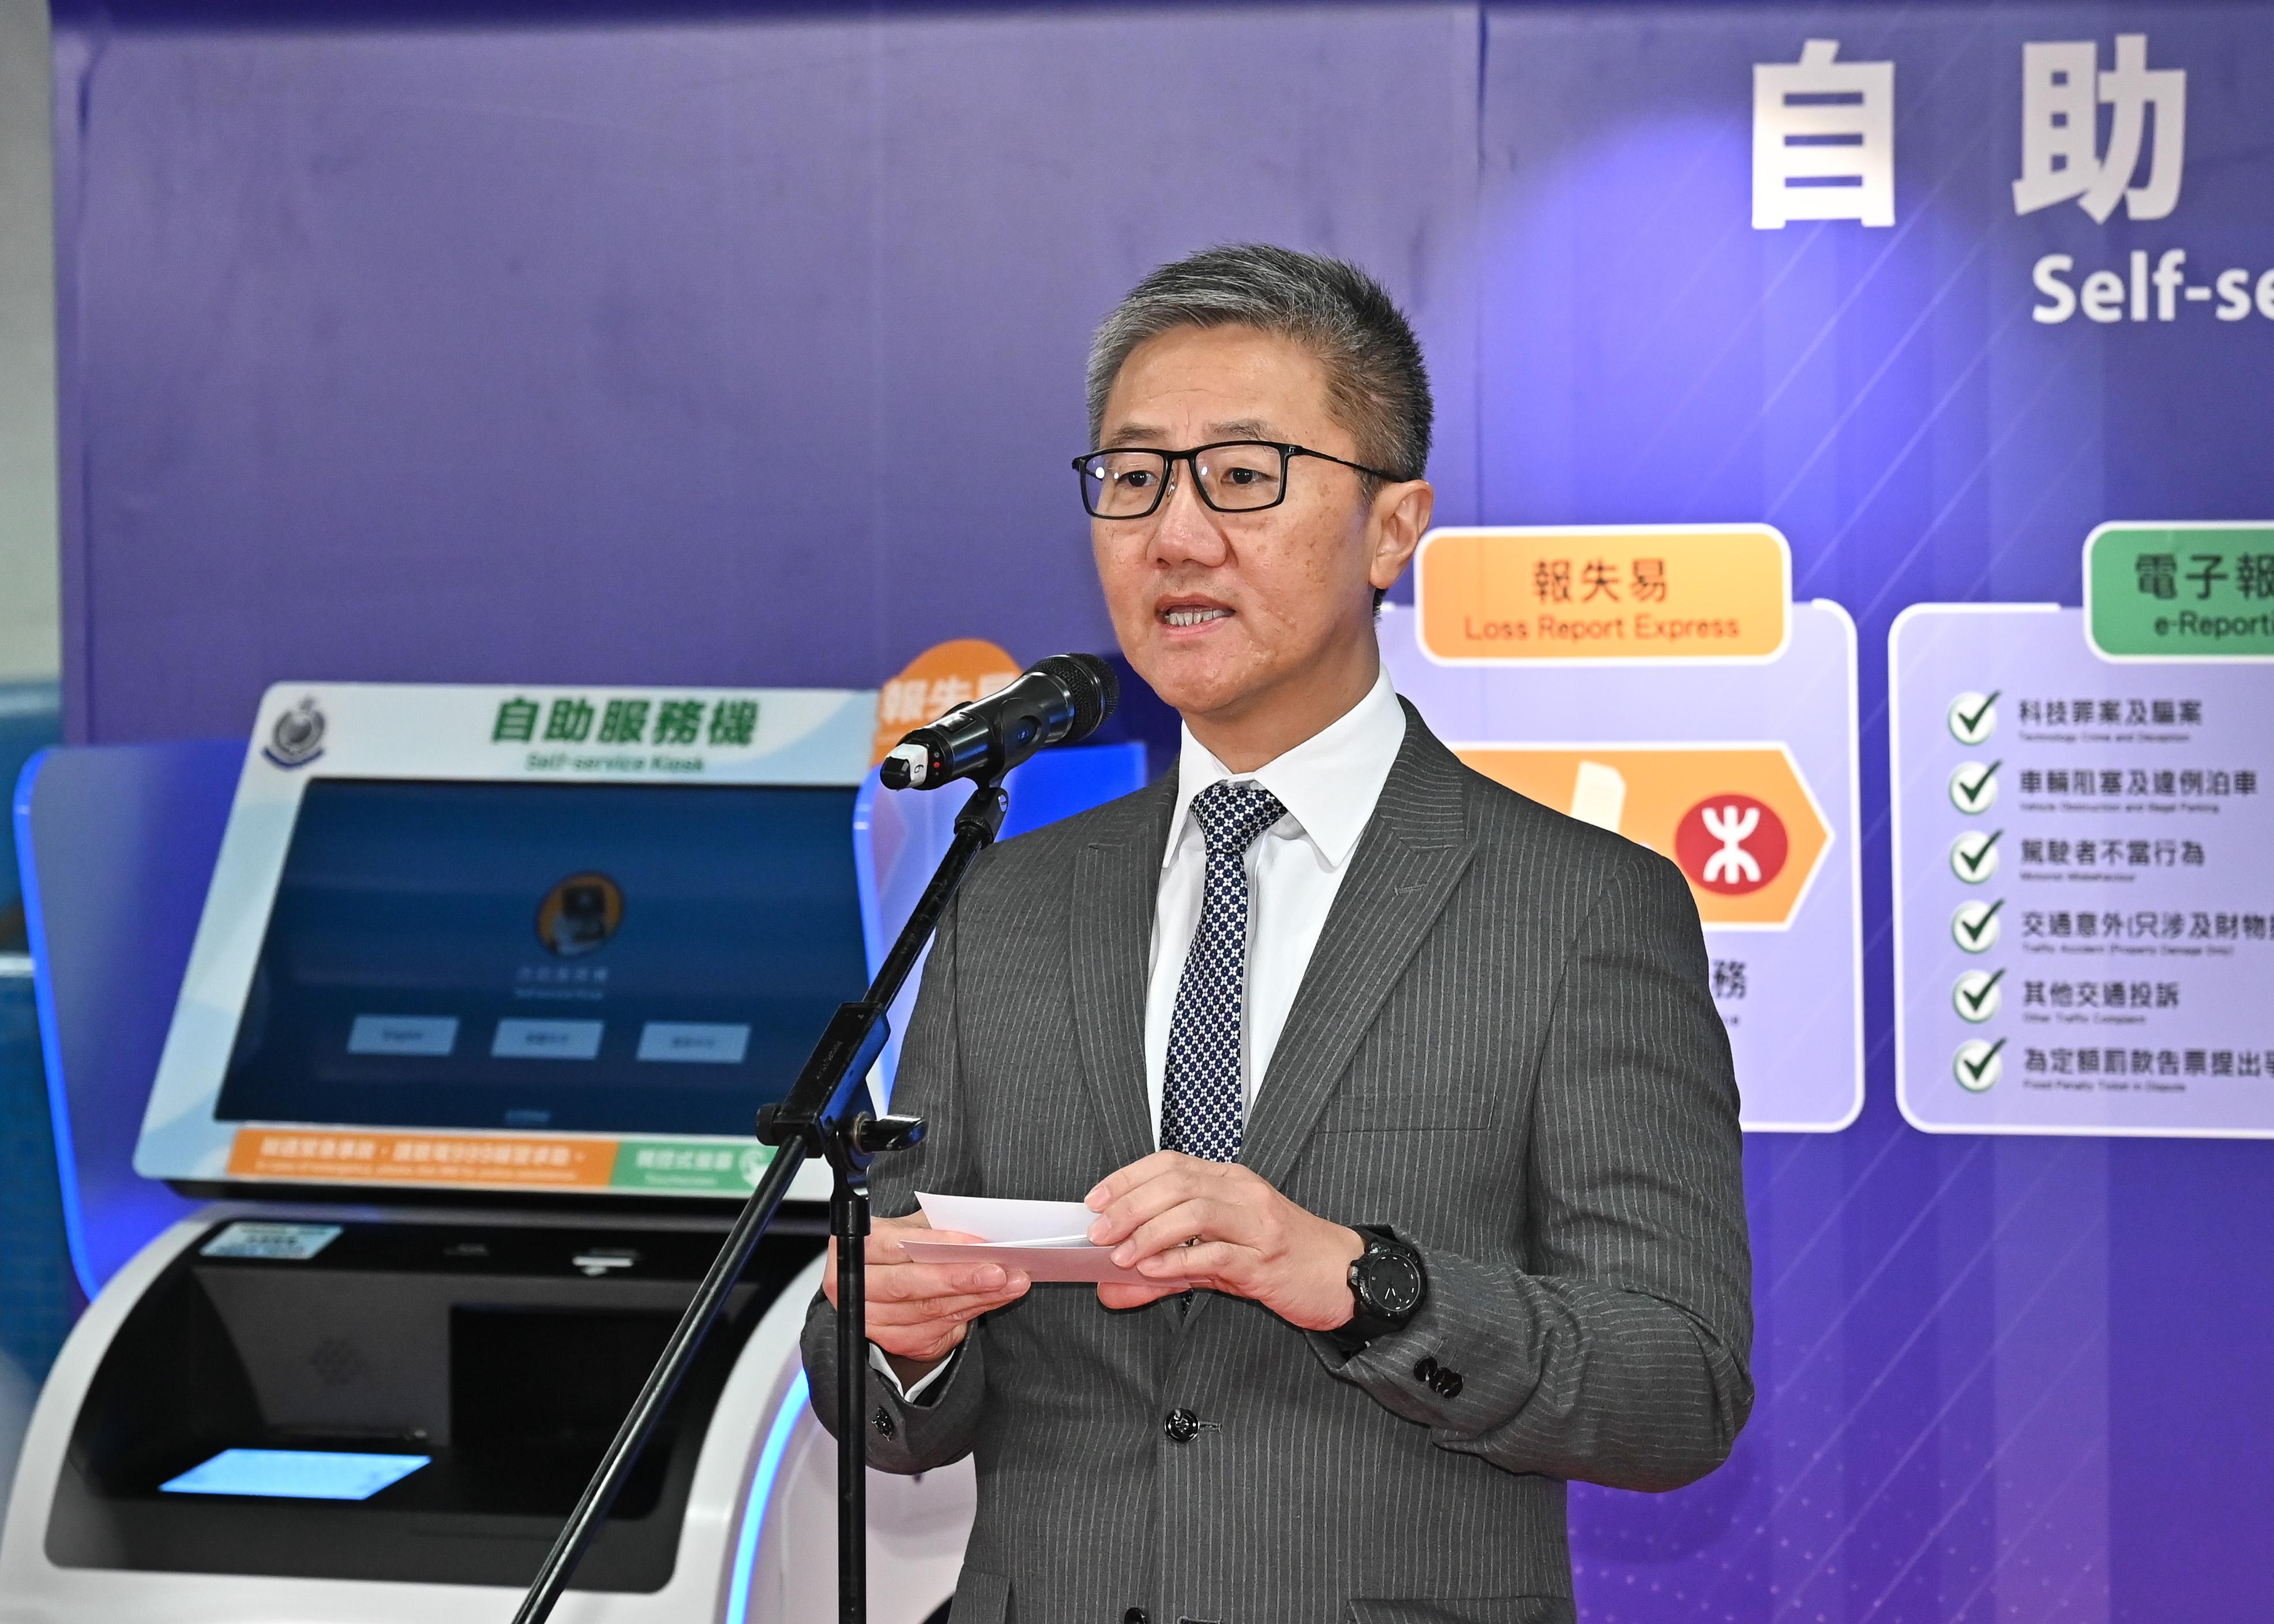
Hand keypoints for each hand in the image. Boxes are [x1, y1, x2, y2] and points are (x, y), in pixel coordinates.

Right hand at [823, 1211, 1029, 1384]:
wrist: (886, 1281)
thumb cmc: (902, 1247)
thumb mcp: (912, 1226)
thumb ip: (936, 1226)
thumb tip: (981, 1227)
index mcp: (858, 1247)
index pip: (899, 1245)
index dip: (939, 1244)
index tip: (977, 1244)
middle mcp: (857, 1286)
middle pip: (909, 1285)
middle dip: (960, 1278)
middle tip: (1000, 1271)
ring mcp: (873, 1319)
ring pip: (927, 1310)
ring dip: (975, 1297)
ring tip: (1010, 1283)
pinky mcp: (895, 1340)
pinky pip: (936, 1330)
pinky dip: (969, 1313)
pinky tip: (993, 1299)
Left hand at [1084, 1151, 1364, 1328]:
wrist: (1342, 1274)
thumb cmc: (1280, 1257)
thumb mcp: (1216, 1258)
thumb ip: (1164, 1268)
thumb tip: (1111, 1286)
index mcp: (1230, 1180)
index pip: (1169, 1164)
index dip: (1127, 1178)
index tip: (1095, 1200)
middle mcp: (1243, 1193)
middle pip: (1176, 1183)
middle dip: (1129, 1206)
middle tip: (1098, 1233)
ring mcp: (1258, 1224)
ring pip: (1195, 1211)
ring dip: (1149, 1232)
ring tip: (1121, 1255)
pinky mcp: (1267, 1261)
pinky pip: (1217, 1254)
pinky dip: (1179, 1260)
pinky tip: (1154, 1270)